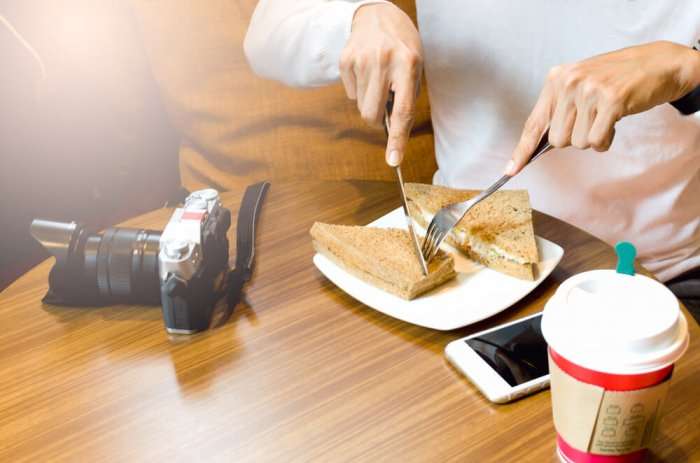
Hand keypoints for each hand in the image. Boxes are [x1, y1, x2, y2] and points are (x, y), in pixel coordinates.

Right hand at [340, 3, 422, 165]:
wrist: (378, 16)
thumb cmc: (401, 47)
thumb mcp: (415, 66)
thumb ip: (406, 97)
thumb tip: (393, 132)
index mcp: (408, 64)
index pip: (402, 110)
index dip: (398, 138)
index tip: (394, 160)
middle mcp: (384, 61)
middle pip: (371, 114)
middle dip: (376, 119)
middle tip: (383, 105)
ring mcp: (362, 60)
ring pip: (360, 106)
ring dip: (368, 101)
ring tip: (377, 79)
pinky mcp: (345, 60)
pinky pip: (349, 93)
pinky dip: (358, 89)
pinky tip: (365, 70)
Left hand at [506, 41, 699, 174]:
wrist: (658, 63)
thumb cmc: (617, 79)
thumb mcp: (580, 85)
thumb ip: (560, 109)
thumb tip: (540, 145)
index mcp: (556, 79)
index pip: (534, 123)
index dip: (522, 150)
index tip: (510, 170)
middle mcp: (569, 83)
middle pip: (557, 141)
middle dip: (575, 138)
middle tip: (592, 118)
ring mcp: (589, 91)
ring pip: (577, 143)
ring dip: (594, 137)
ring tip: (606, 116)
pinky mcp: (610, 101)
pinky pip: (597, 141)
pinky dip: (606, 140)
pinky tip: (615, 120)